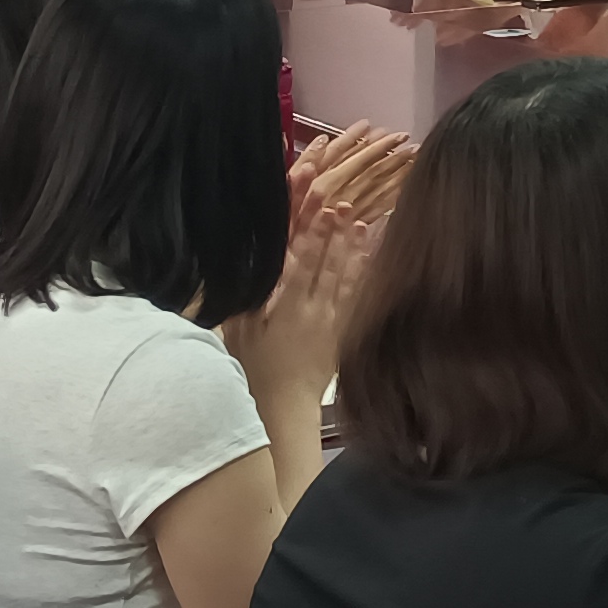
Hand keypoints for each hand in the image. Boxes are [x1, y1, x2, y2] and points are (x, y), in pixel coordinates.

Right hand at [226, 124, 408, 395]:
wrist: (285, 403)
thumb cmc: (256, 367)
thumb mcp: (242, 332)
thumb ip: (248, 298)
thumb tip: (250, 265)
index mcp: (287, 308)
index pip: (302, 263)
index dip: (314, 235)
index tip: (322, 210)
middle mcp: (313, 309)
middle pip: (327, 263)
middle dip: (335, 232)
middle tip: (344, 204)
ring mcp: (331, 319)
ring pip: (343, 277)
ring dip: (351, 248)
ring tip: (360, 222)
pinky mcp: (341, 329)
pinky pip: (354, 297)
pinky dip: (360, 275)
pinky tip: (366, 257)